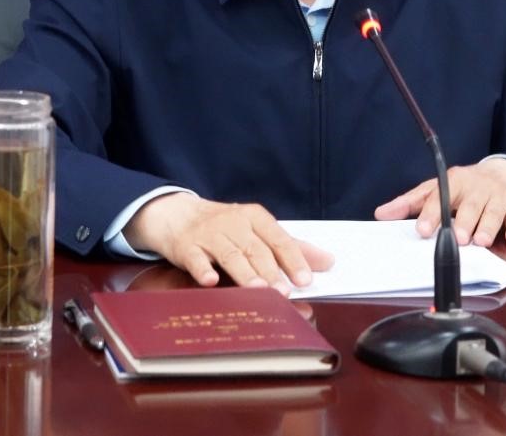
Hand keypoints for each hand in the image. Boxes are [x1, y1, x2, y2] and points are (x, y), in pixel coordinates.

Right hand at [123, 193, 333, 293]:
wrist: (177, 214)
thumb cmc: (225, 226)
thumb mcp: (257, 230)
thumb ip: (291, 247)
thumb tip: (328, 261)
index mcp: (254, 217)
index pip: (278, 239)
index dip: (293, 259)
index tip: (305, 280)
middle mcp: (233, 223)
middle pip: (255, 249)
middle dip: (271, 271)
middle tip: (284, 292)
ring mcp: (209, 234)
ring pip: (230, 254)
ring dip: (244, 273)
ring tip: (258, 290)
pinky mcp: (187, 246)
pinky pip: (195, 259)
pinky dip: (202, 269)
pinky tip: (210, 281)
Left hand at [373, 159, 505, 246]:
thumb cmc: (465, 188)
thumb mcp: (438, 189)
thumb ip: (411, 202)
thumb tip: (381, 214)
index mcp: (454, 183)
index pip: (440, 198)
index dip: (431, 214)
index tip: (423, 229)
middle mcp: (476, 189)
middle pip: (469, 206)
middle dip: (464, 222)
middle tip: (458, 238)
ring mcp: (498, 197)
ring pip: (493, 213)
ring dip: (488, 227)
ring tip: (481, 241)